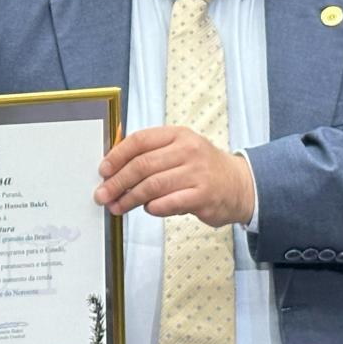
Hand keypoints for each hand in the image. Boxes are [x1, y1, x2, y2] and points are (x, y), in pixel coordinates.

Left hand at [93, 126, 254, 226]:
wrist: (240, 185)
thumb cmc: (201, 168)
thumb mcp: (179, 149)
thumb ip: (150, 154)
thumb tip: (112, 168)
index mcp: (177, 135)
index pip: (139, 141)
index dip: (116, 156)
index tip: (103, 170)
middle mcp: (188, 150)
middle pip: (142, 165)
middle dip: (117, 182)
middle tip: (102, 194)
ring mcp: (198, 173)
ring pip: (152, 185)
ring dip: (129, 198)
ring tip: (116, 207)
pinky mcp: (203, 195)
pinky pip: (168, 203)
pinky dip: (152, 208)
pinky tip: (146, 209)